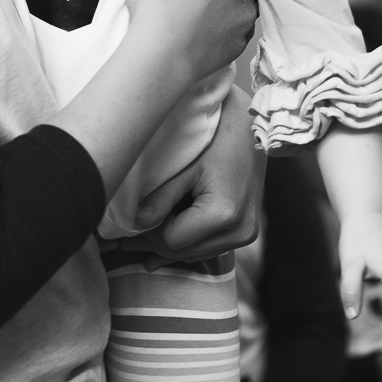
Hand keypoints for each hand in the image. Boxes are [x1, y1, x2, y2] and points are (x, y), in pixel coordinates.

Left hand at [132, 83, 264, 261]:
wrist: (253, 127)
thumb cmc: (217, 138)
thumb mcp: (185, 167)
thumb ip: (160, 199)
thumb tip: (136, 225)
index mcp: (224, 214)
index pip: (172, 240)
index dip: (150, 232)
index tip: (135, 219)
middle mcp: (240, 231)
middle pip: (184, 252)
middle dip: (156, 243)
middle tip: (127, 237)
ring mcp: (247, 234)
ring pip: (196, 254)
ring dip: (171, 246)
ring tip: (139, 241)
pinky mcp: (248, 232)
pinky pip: (210, 247)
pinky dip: (188, 244)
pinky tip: (161, 248)